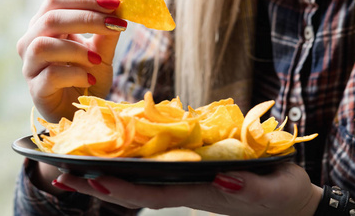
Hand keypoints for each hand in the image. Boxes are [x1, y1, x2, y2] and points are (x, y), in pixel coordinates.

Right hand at [17, 0, 126, 121]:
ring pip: (43, 46)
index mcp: (46, 25)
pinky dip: (75, 74)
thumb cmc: (87, 76)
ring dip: (77, 49)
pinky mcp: (36, 89)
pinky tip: (89, 79)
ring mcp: (30, 66)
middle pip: (51, 19)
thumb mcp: (102, 51)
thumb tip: (118, 8)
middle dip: (87, 18)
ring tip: (98, 59)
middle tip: (116, 24)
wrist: (82, 111)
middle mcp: (31, 41)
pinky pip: (50, 75)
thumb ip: (107, 32)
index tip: (113, 2)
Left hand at [55, 162, 321, 215]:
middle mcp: (189, 188)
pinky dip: (135, 162)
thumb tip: (220, 180)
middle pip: (139, 189)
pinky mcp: (196, 170)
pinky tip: (120, 151)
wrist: (290, 201)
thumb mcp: (273, 192)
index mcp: (202, 195)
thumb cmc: (284, 197)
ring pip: (144, 179)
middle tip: (64, 174)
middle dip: (102, 184)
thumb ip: (249, 189)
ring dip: (111, 172)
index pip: (155, 195)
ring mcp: (191, 180)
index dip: (124, 189)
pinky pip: (159, 168)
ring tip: (78, 164)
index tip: (92, 180)